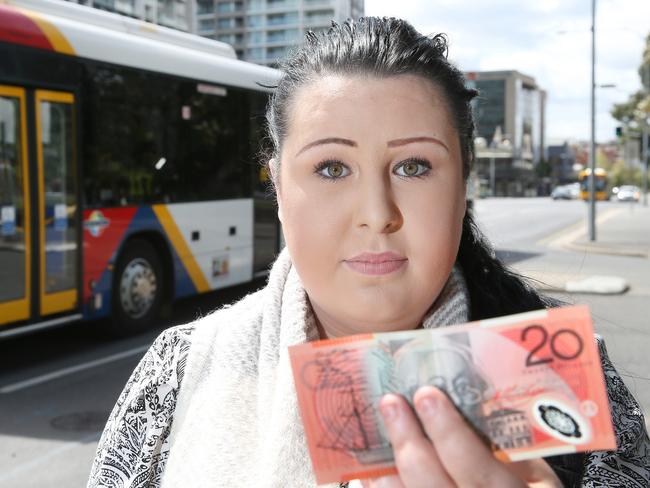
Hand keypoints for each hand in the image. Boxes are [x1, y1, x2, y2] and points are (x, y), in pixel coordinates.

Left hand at [361, 386, 561, 487]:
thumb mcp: (531, 470)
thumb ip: (502, 443)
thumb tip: (459, 397)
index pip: (476, 468)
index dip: (448, 431)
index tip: (427, 395)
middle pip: (432, 482)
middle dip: (407, 439)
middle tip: (392, 403)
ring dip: (388, 464)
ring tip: (379, 434)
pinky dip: (385, 484)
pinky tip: (377, 466)